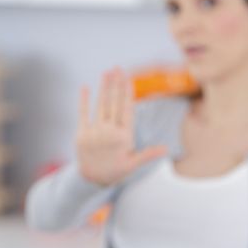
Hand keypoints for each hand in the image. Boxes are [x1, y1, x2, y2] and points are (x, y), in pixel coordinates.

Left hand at [76, 68, 166, 185]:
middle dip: (116, 84)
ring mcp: (94, 132)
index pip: (127, 111)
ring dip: (103, 87)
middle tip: (118, 68)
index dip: (128, 94)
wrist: (91, 180)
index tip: (129, 79)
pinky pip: (82, 113)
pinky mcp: (81, 133)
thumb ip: (149, 154)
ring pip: (100, 105)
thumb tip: (166, 149)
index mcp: (124, 137)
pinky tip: (85, 87)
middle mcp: (109, 132)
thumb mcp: (133, 163)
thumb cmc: (115, 170)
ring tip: (106, 72)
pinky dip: (84, 100)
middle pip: (114, 103)